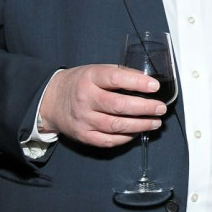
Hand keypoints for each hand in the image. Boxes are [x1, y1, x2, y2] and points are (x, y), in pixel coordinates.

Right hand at [39, 64, 167, 147]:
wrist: (51, 100)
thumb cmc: (80, 83)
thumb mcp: (96, 70)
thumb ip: (120, 73)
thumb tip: (146, 80)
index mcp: (90, 78)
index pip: (116, 79)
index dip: (137, 83)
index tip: (155, 86)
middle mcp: (85, 99)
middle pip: (119, 105)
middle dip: (144, 108)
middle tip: (160, 108)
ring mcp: (84, 119)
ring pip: (116, 126)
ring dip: (140, 125)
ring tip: (155, 122)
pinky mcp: (83, 135)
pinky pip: (108, 140)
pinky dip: (126, 138)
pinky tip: (137, 132)